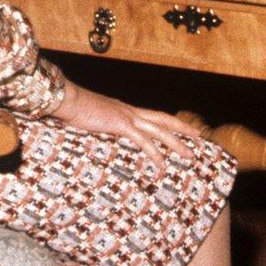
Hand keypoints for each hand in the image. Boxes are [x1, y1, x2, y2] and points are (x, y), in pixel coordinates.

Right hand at [50, 79, 200, 169]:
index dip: (169, 122)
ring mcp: (127, 116)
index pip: (153, 115)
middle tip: (199, 137)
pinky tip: (163, 165)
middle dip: (182, 128)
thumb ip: (100, 125)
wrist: (67, 99)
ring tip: (190, 155)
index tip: (182, 129)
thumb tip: (100, 132)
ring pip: (159, 130)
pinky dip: (155, 153)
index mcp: (124, 109)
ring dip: (176, 143)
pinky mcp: (120, 125)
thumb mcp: (91, 118)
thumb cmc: (74, 109)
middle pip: (163, 119)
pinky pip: (143, 141)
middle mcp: (129, 110)